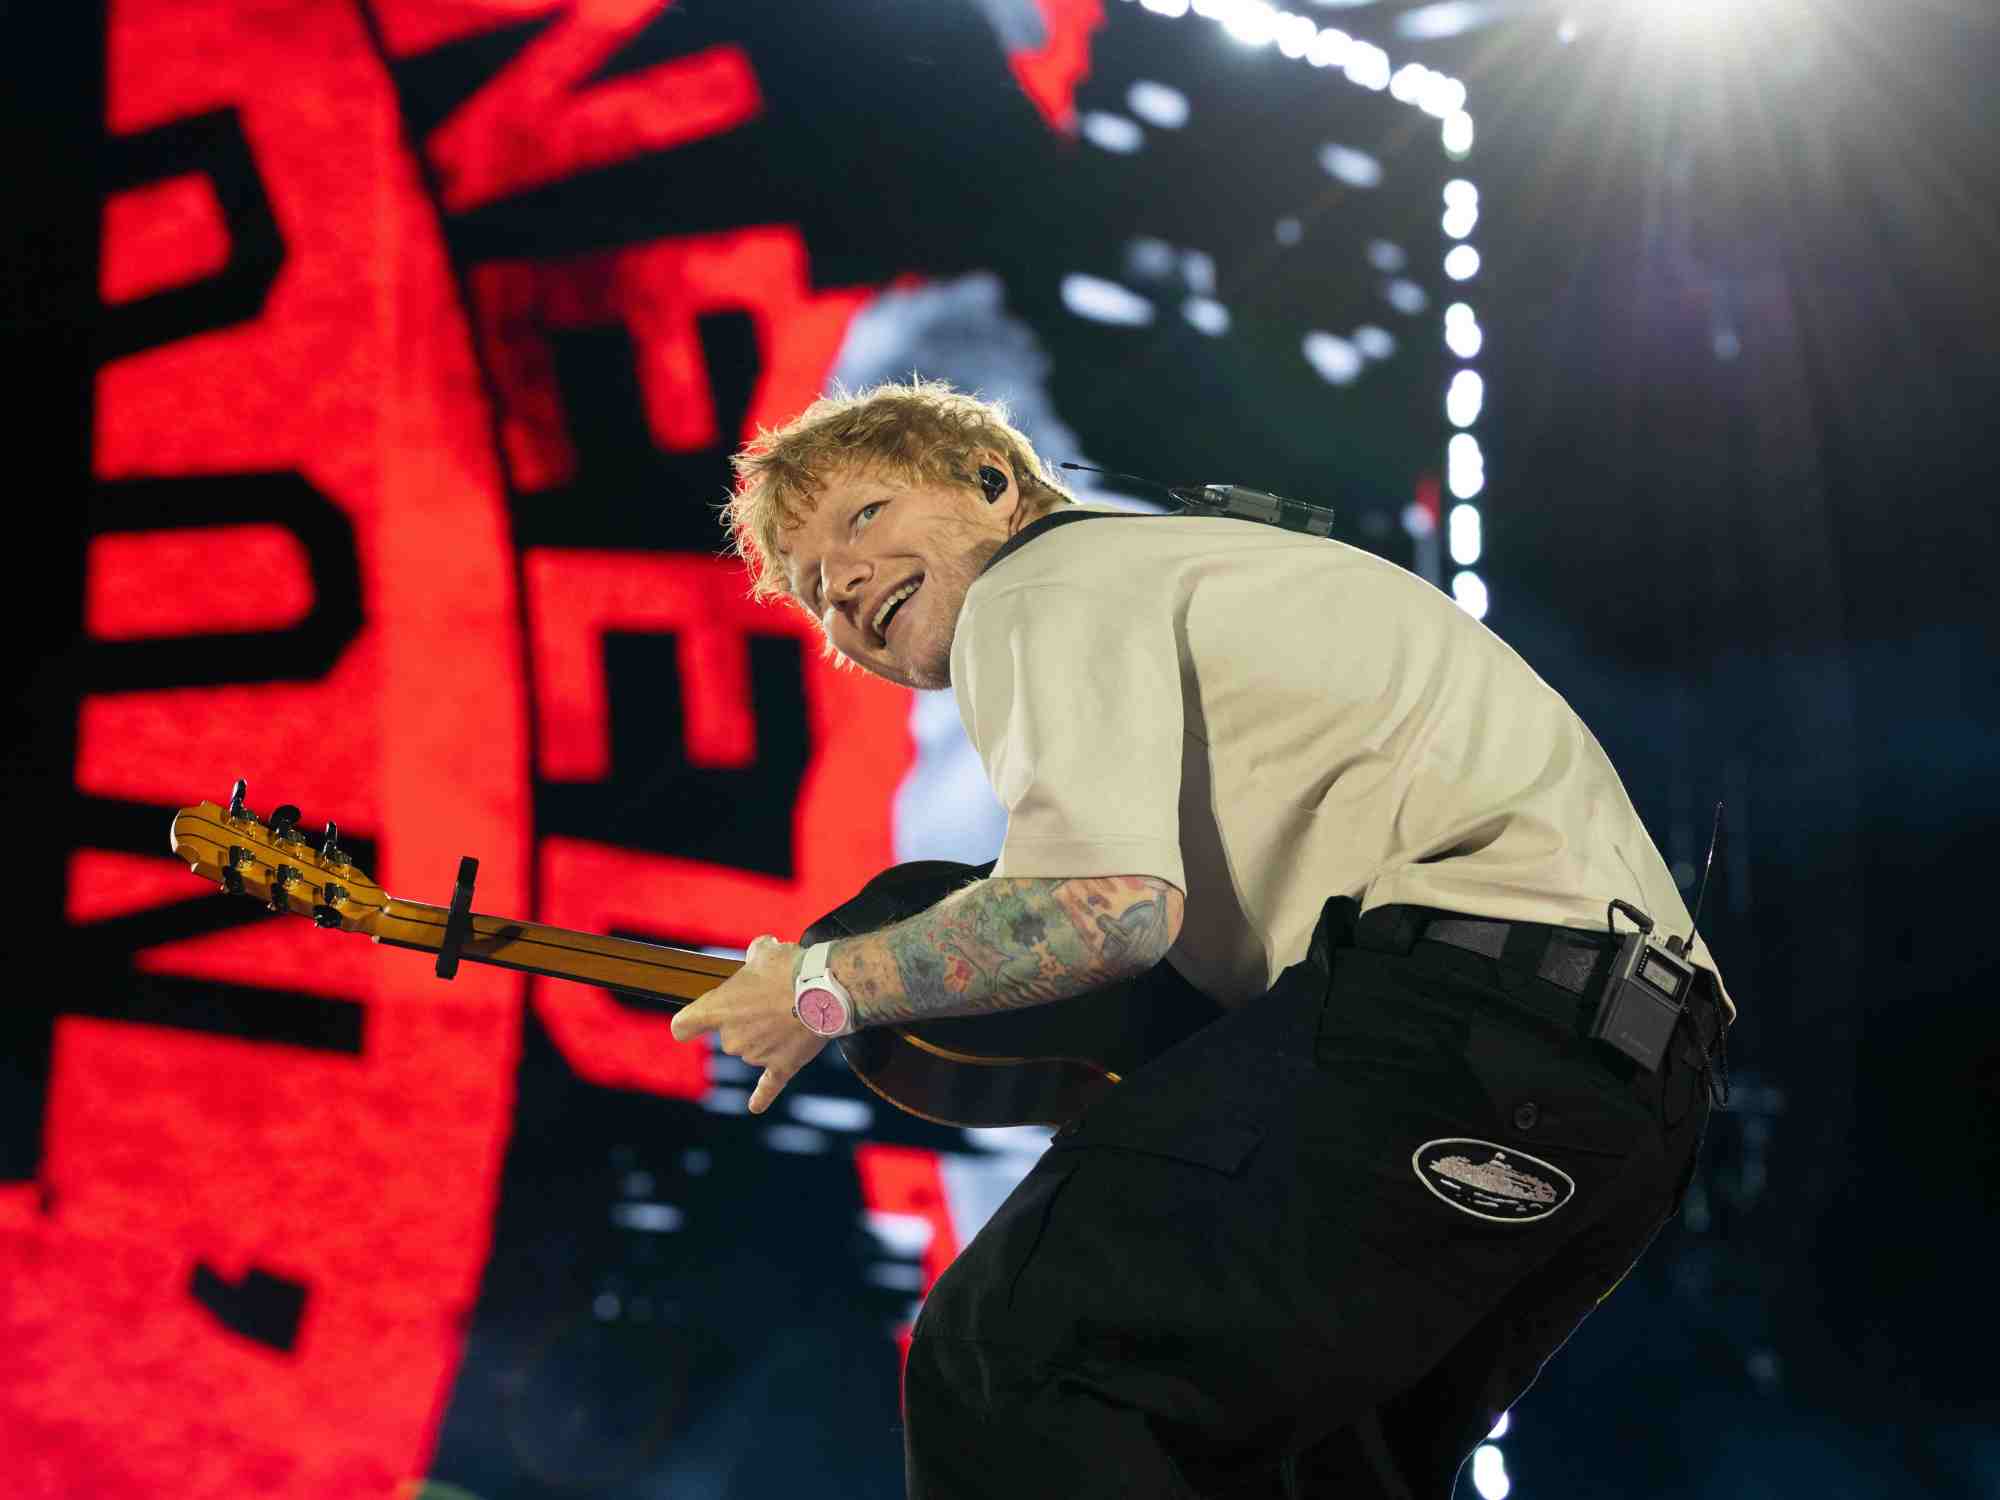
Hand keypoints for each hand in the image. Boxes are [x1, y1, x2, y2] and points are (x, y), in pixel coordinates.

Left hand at [669, 934, 828, 1113]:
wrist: (825, 990)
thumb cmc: (790, 968)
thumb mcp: (765, 951)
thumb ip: (755, 956)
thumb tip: (761, 953)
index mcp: (720, 1009)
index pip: (684, 1025)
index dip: (687, 1024)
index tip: (689, 1025)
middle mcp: (732, 1038)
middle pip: (727, 1036)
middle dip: (746, 1021)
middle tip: (772, 1000)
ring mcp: (756, 1056)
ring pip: (753, 1050)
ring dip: (768, 1036)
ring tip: (793, 1012)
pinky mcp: (782, 1067)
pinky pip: (767, 1087)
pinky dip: (761, 1097)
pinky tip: (755, 1107)